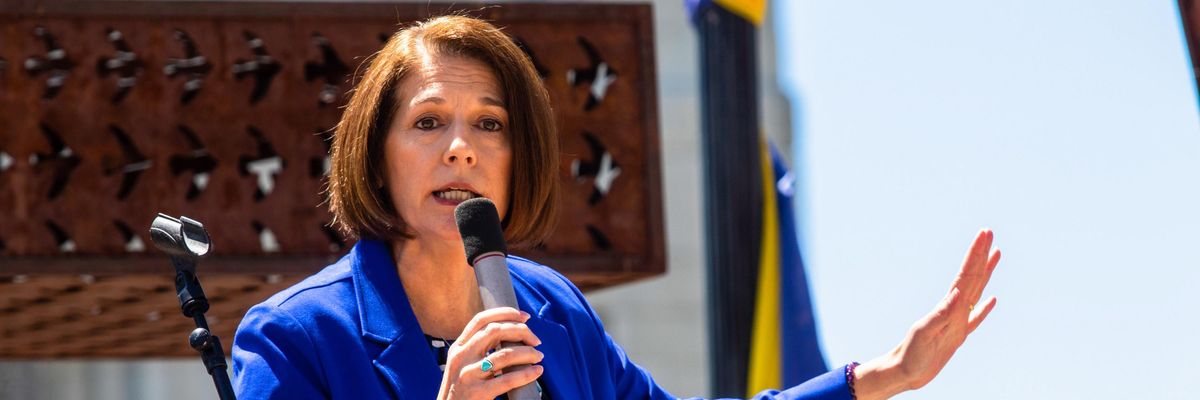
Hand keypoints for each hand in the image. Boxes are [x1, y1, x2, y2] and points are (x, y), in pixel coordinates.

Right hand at [436, 307, 544, 399]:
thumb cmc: (461, 392)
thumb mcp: (462, 365)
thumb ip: (477, 349)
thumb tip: (510, 332)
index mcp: (457, 347)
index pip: (481, 320)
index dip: (505, 313)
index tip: (525, 316)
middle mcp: (460, 357)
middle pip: (495, 331)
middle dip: (521, 331)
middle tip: (536, 340)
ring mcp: (468, 375)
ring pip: (504, 355)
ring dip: (528, 353)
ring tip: (539, 356)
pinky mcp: (477, 393)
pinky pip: (508, 380)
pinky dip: (526, 374)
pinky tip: (537, 372)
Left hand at [854, 229, 1000, 399]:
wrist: (903, 371)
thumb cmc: (911, 353)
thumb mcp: (925, 333)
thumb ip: (942, 313)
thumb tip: (956, 293)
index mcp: (948, 306)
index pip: (965, 275)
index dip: (975, 254)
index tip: (984, 234)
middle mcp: (953, 309)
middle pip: (971, 276)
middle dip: (980, 254)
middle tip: (989, 232)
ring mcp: (957, 321)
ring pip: (976, 291)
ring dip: (986, 273)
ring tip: (996, 255)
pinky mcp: (957, 336)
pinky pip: (976, 318)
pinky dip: (985, 308)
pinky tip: (993, 299)